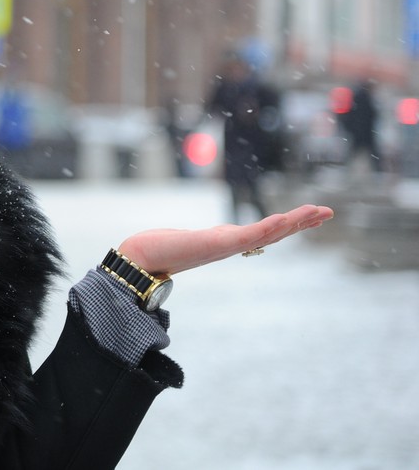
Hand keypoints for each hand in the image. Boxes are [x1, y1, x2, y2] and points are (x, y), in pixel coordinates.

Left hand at [116, 204, 333, 275]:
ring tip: (317, 211)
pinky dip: (269, 226)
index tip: (314, 215)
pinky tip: (284, 217)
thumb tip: (212, 240)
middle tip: (328, 211)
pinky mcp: (217, 244)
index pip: (267, 231)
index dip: (291, 224)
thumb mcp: (193, 240)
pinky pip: (249, 234)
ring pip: (268, 232)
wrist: (142, 260)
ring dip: (294, 222)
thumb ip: (206, 240)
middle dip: (302, 222)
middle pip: (275, 232)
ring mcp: (227, 246)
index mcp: (230, 242)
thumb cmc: (162, 249)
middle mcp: (233, 245)